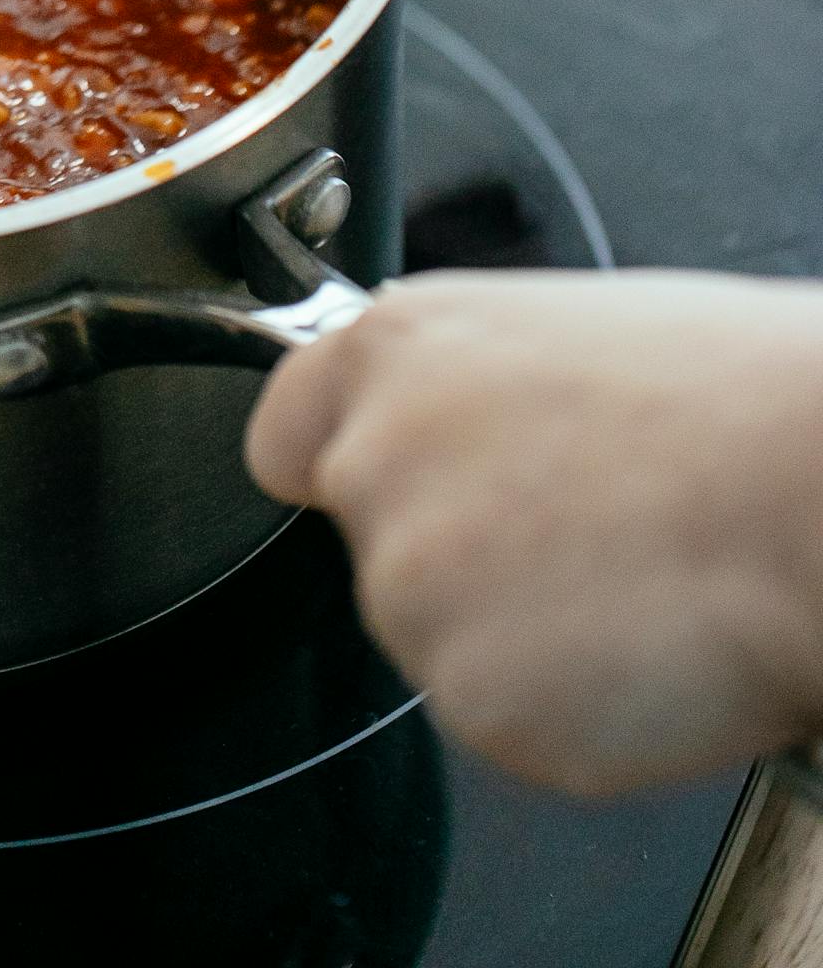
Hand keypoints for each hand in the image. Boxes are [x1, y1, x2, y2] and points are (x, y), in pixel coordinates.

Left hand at [247, 269, 822, 793]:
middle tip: (574, 539)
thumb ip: (465, 389)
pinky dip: (568, 710)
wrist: (811, 488)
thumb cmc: (731, 401)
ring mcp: (410, 582)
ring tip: (629, 579)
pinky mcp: (469, 692)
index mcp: (394, 348)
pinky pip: (502, 720)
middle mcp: (375, 459)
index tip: (384, 495)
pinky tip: (641, 646)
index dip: (338, 471)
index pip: (284, 435)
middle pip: (373, 545)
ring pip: (438, 640)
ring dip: (514, 638)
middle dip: (454, 560)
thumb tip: (456, 432)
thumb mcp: (559, 335)